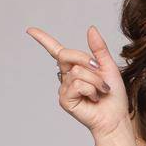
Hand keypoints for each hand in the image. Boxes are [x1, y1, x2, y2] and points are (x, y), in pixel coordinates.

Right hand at [25, 23, 128, 141]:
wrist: (116, 117)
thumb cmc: (113, 95)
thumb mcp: (108, 66)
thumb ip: (99, 49)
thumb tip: (90, 28)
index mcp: (74, 67)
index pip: (56, 51)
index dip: (43, 39)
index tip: (30, 30)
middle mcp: (66, 76)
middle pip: (66, 55)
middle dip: (86, 60)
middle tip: (99, 71)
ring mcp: (64, 89)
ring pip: (77, 72)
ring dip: (95, 80)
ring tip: (101, 91)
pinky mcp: (65, 100)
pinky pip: (76, 84)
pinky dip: (90, 89)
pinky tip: (94, 98)